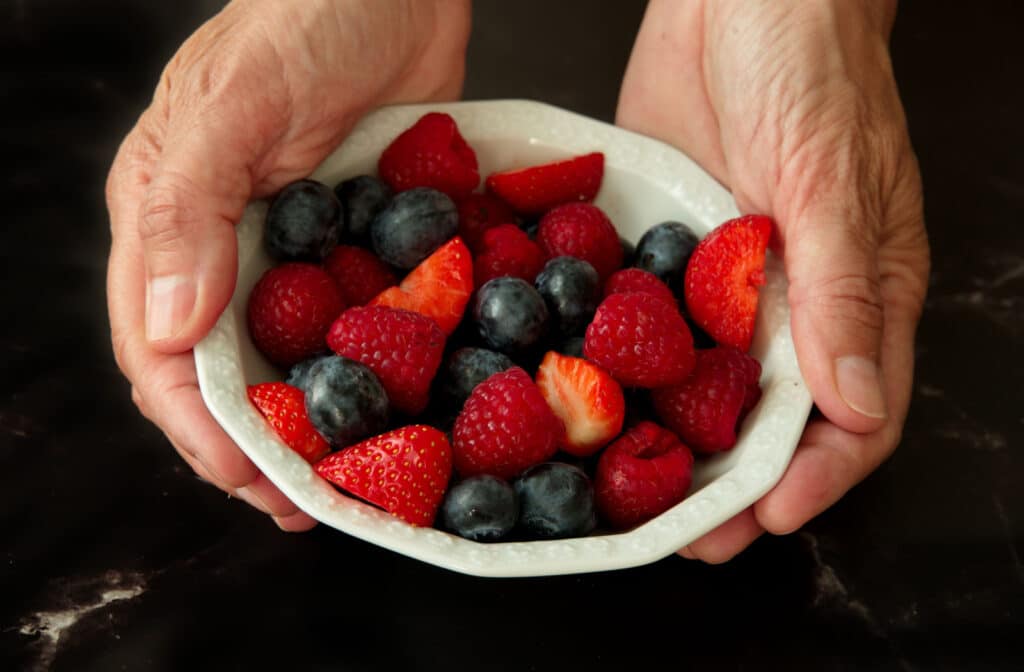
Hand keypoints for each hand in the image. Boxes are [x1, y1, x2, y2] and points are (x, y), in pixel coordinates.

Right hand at [106, 0, 469, 528]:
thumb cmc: (307, 14)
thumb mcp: (236, 103)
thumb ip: (187, 208)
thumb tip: (164, 325)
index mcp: (168, 219)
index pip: (161, 350)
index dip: (200, 427)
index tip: (251, 481)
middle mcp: (222, 246)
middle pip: (222, 373)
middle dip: (256, 448)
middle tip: (305, 506)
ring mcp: (291, 250)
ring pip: (286, 361)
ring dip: (314, 427)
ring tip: (351, 486)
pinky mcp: (352, 244)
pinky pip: (350, 324)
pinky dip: (367, 373)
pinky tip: (397, 410)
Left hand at [616, 0, 928, 560]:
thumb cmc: (808, 64)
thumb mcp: (828, 178)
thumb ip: (840, 291)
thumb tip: (853, 403)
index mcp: (860, 292)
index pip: (851, 415)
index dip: (812, 477)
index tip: (764, 518)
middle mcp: (793, 300)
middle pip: (771, 418)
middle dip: (733, 483)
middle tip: (685, 533)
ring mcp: (728, 281)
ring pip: (707, 385)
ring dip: (676, 443)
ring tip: (630, 492)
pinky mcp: (672, 252)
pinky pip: (653, 326)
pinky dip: (630, 370)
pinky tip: (594, 400)